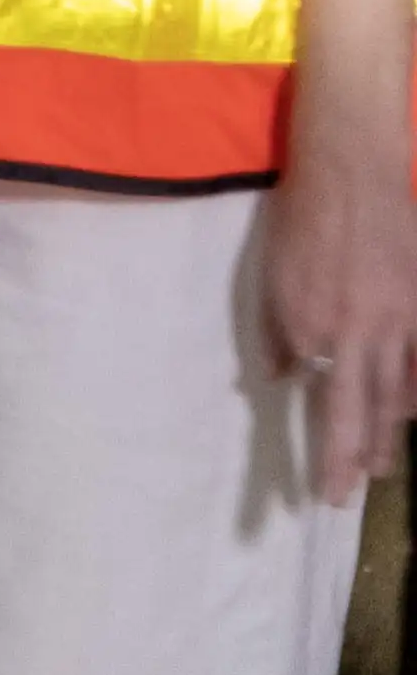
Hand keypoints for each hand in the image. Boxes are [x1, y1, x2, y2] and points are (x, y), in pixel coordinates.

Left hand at [261, 145, 416, 498]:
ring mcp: (400, 322)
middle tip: (349, 498)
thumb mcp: (271, 279)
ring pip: (398, 395)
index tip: (326, 492)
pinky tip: (411, 413)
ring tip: (381, 470)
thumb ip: (275, 334)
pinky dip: (416, 391)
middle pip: (363, 413)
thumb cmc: (301, 223)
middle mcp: (361, 336)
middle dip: (356, 460)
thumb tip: (278, 380)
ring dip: (387, 435)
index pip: (323, 410)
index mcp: (316, 331)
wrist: (351, 176)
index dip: (327, 456)